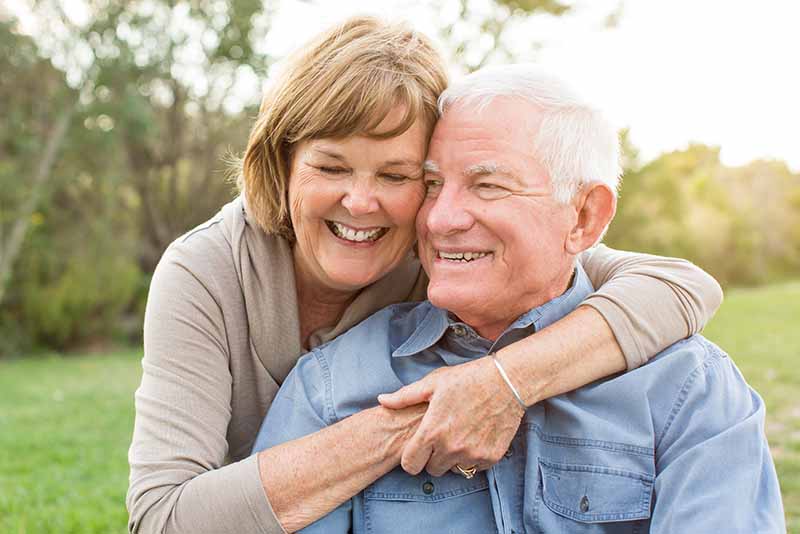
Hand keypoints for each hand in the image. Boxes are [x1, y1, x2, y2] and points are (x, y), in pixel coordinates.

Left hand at [377, 356, 524, 476]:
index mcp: (432, 431)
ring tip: (458, 435)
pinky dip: (473, 457)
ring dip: (452, 458)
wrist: (507, 381)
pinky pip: (474, 467)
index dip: (411, 458)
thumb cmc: (467, 379)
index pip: (410, 465)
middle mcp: (451, 447)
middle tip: (441, 437)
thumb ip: (404, 396)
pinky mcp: (491, 456)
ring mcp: (472, 454)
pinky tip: (475, 437)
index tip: (418, 448)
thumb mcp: (433, 383)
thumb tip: (382, 400)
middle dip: (433, 457)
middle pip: (432, 470)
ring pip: (453, 470)